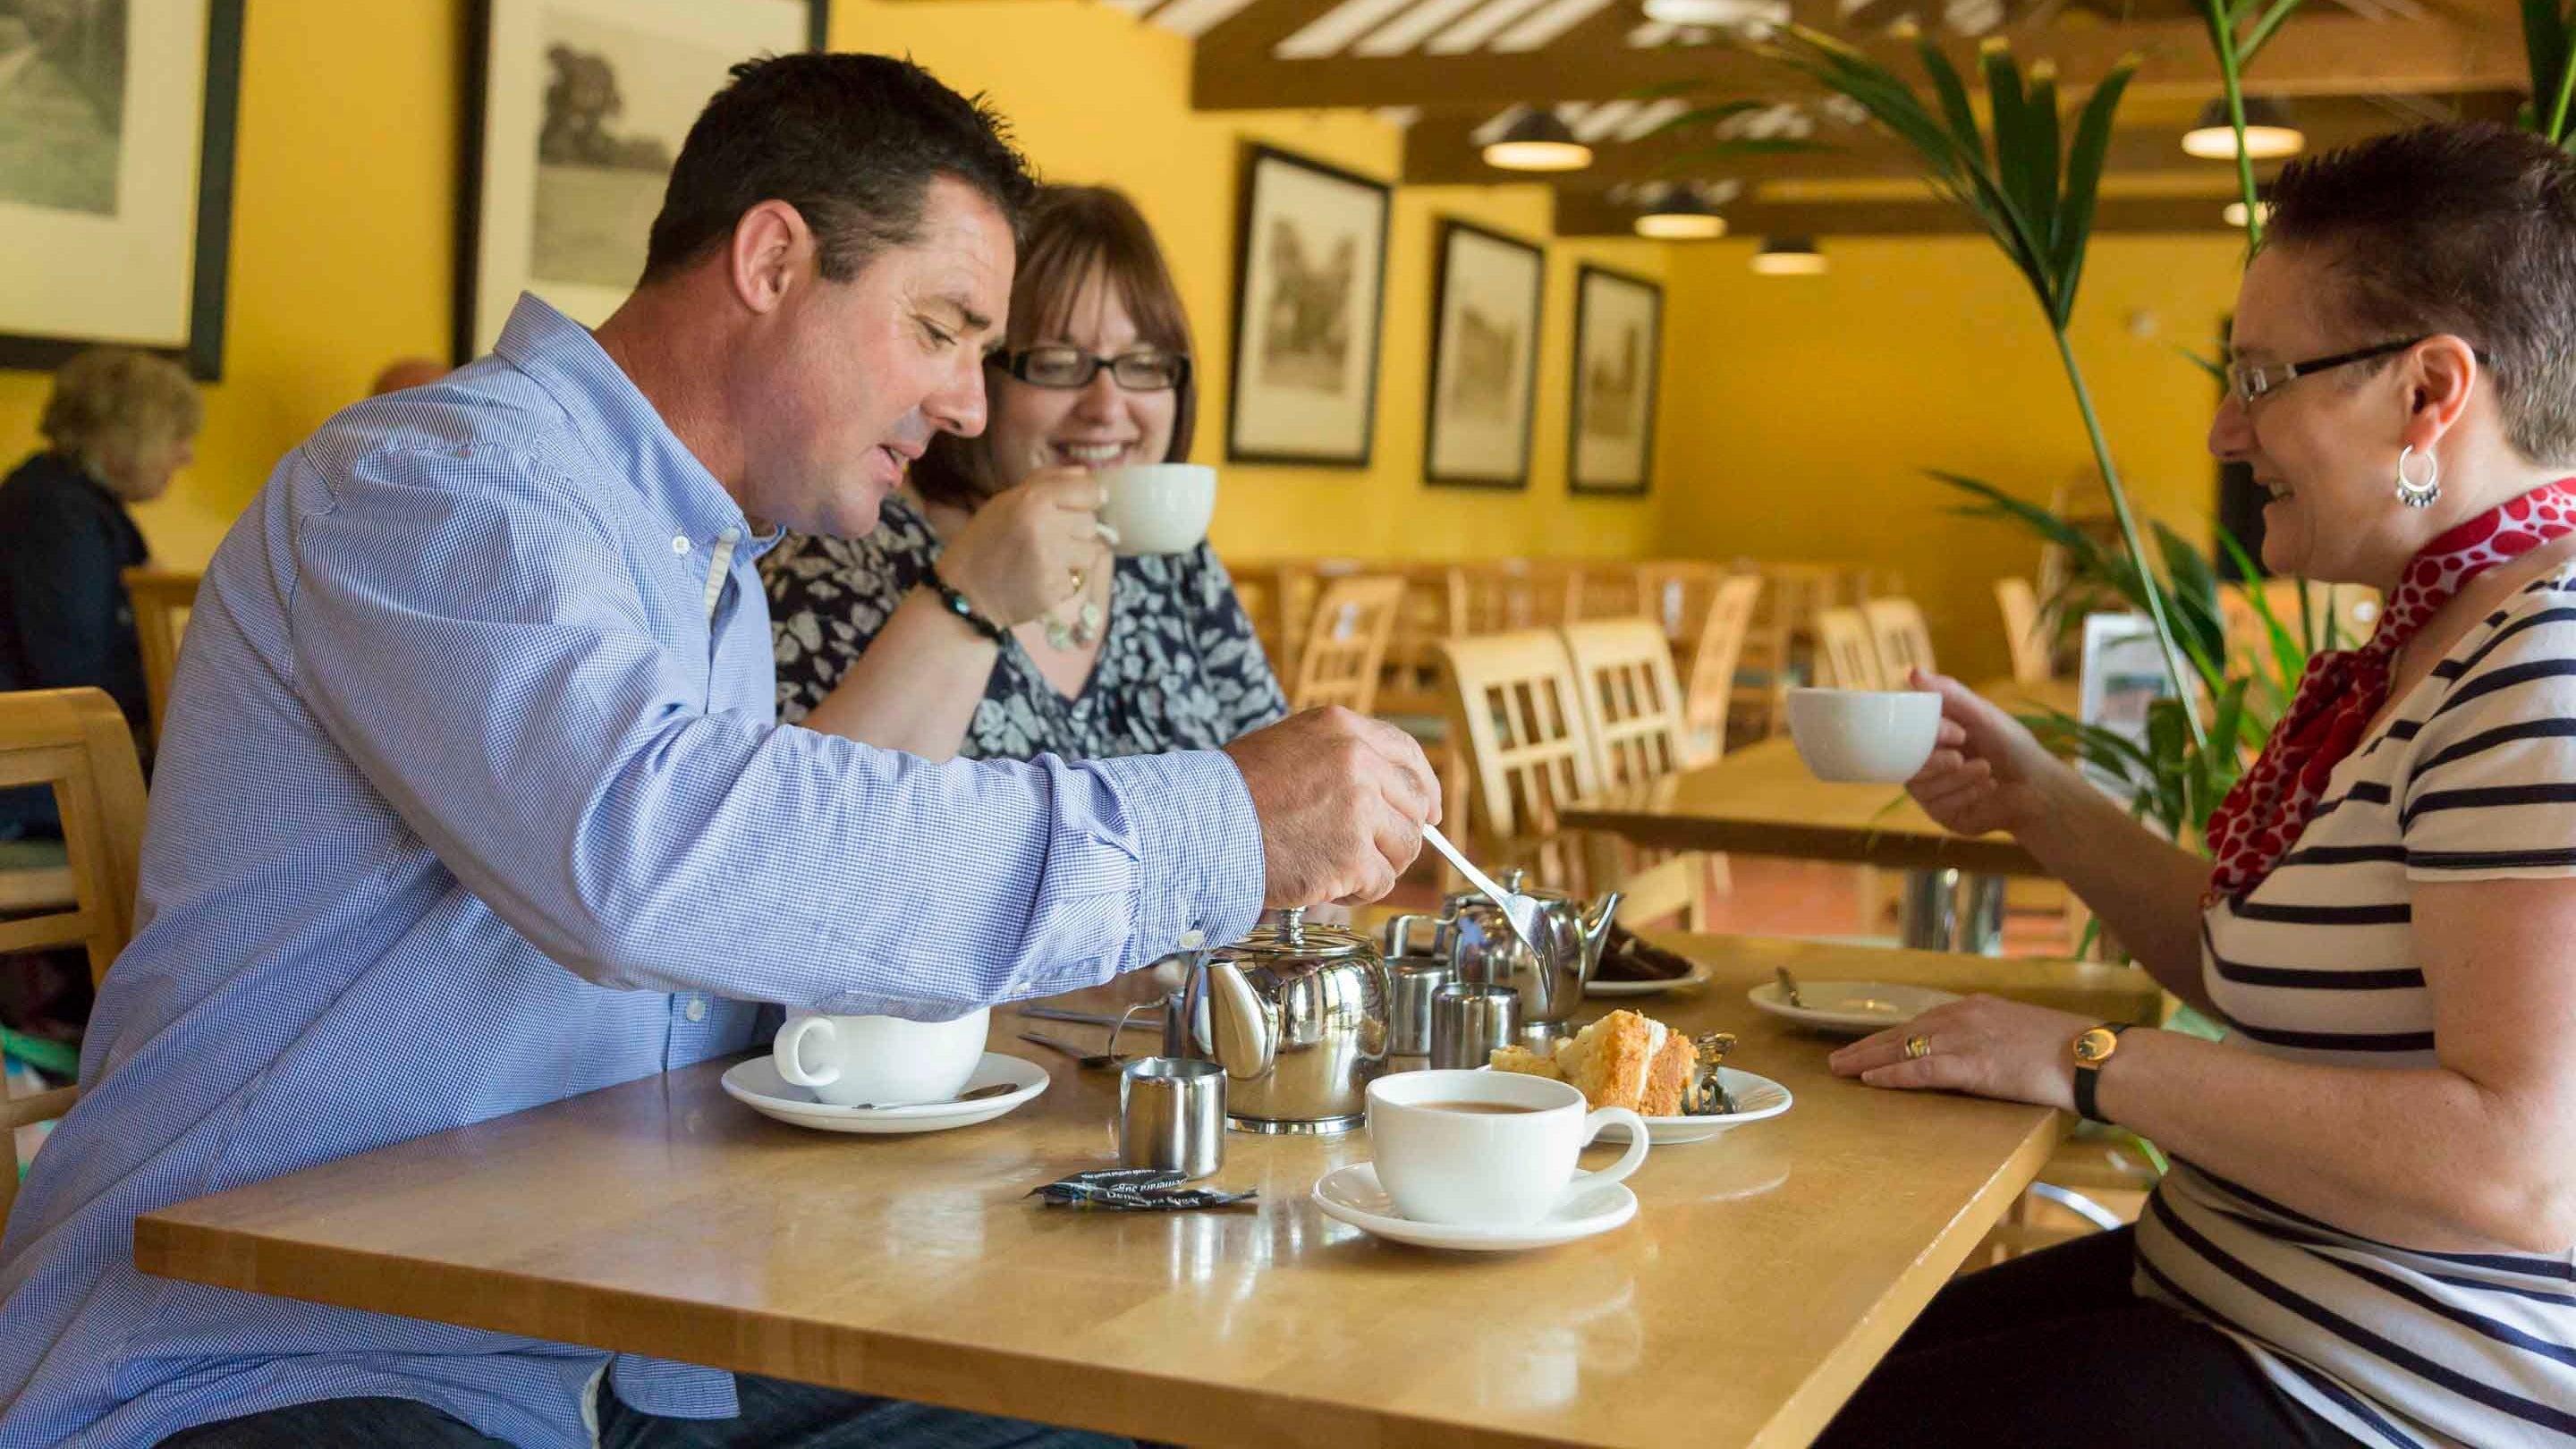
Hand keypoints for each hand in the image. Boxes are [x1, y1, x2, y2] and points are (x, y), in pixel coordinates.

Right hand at [936, 468, 1114, 626]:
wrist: (964, 591)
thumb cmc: (985, 542)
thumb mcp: (1006, 501)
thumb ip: (1047, 482)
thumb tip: (1087, 474)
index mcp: (1032, 498)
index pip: (1090, 491)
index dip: (1089, 499)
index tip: (1081, 506)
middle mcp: (1044, 525)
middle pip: (1091, 523)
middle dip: (1075, 532)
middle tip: (1047, 540)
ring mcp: (1051, 559)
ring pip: (1091, 552)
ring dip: (1074, 558)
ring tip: (1044, 561)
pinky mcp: (1054, 589)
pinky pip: (1078, 579)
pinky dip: (1064, 581)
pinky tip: (1039, 580)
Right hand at [1222, 707, 1441, 907]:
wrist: (1202, 827)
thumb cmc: (1231, 795)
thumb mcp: (1288, 749)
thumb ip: (1338, 761)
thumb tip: (1383, 792)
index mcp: (1342, 729)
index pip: (1408, 755)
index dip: (1424, 788)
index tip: (1429, 812)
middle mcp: (1358, 762)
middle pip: (1414, 805)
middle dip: (1398, 833)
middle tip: (1369, 851)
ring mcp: (1360, 809)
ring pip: (1403, 848)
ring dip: (1375, 865)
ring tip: (1334, 867)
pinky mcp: (1353, 856)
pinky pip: (1380, 882)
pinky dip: (1357, 891)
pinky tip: (1325, 883)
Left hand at [1828, 994, 2094, 1110]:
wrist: (2092, 1056)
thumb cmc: (2069, 1051)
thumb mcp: (2022, 1034)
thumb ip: (1994, 1039)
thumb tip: (1981, 1057)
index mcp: (1978, 1008)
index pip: (1923, 1021)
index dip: (1891, 1035)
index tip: (1868, 1045)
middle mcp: (1965, 1016)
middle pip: (1904, 1031)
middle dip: (1868, 1045)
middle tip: (1838, 1058)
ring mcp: (1967, 1038)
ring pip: (1903, 1048)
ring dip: (1867, 1059)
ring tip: (1839, 1069)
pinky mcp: (1973, 1064)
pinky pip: (1922, 1070)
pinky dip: (1892, 1075)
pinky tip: (1869, 1081)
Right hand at [1904, 669, 2058, 838]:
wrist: (2037, 786)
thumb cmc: (2011, 745)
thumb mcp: (1982, 715)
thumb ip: (1950, 695)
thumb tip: (1913, 672)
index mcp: (1930, 738)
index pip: (1906, 735)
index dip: (1926, 735)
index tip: (1957, 732)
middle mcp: (1926, 765)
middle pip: (1908, 765)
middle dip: (1934, 762)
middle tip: (1960, 757)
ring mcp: (1932, 792)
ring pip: (1922, 788)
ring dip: (1957, 778)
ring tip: (1986, 769)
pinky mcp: (1943, 815)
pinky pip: (1939, 807)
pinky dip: (1966, 794)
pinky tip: (1988, 787)